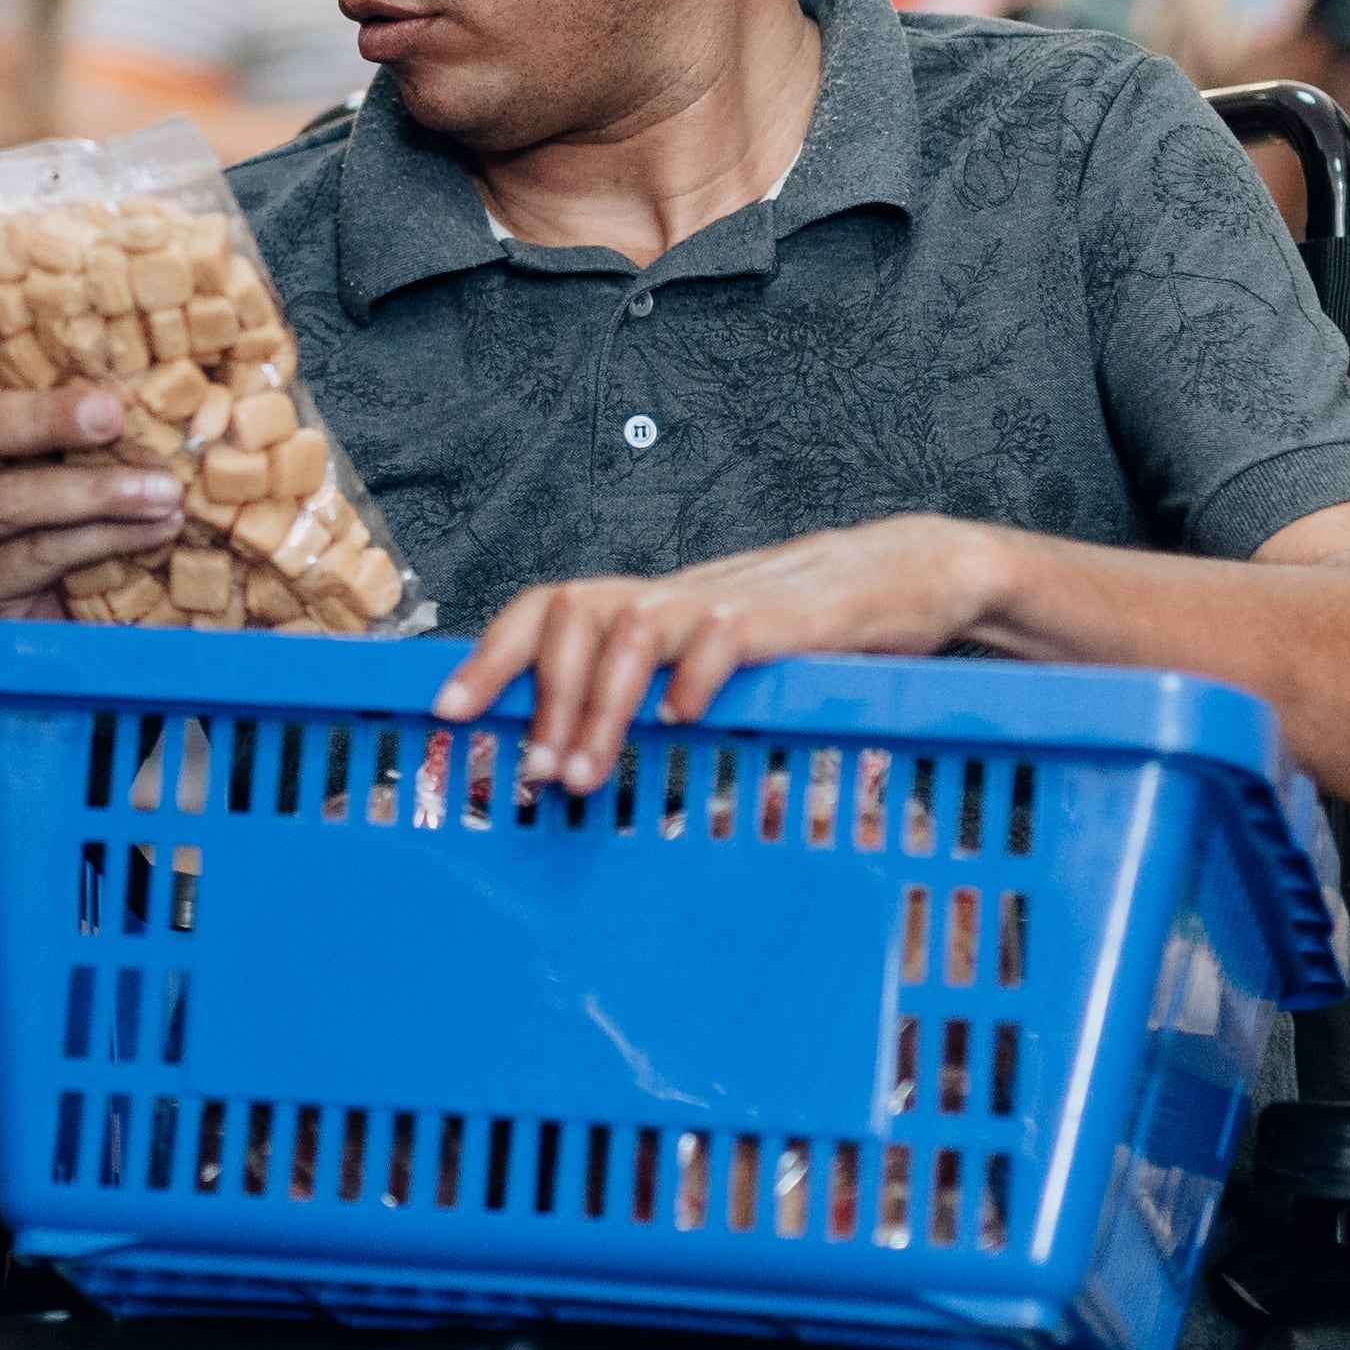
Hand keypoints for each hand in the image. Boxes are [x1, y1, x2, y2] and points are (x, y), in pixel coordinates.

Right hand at [0, 295, 185, 615]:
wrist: (22, 618)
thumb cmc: (51, 505)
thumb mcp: (53, 446)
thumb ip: (74, 399)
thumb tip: (165, 349)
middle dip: (43, 417)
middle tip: (112, 413)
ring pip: (5, 500)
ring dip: (95, 490)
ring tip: (164, 489)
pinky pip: (39, 554)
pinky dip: (107, 537)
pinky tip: (157, 527)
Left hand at [432, 518, 1004, 784]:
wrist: (901, 576)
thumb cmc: (799, 630)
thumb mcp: (715, 661)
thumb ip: (657, 694)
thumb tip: (581, 760)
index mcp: (650, 607)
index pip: (547, 607)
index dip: (490, 655)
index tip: (449, 714)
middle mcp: (675, 595)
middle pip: (575, 613)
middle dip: (543, 698)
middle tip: (535, 773)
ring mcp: (726, 599)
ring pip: (633, 627)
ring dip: (599, 704)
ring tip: (587, 773)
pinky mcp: (786, 615)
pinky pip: (725, 636)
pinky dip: (694, 678)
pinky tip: (683, 723)